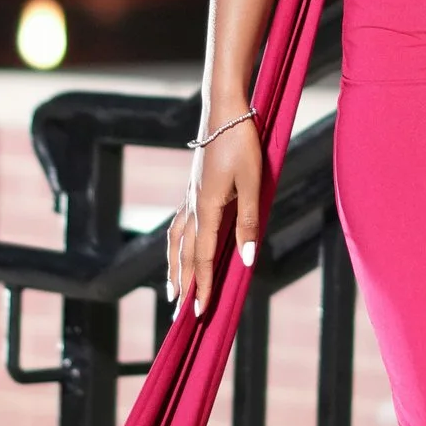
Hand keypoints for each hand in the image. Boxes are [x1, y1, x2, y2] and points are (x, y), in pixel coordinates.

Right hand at [167, 115, 265, 316]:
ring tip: (171, 289)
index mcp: (208, 208)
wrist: (224, 110)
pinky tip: (178, 247)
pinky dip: (175, 243)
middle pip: (183, 254)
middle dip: (183, 285)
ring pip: (176, 240)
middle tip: (178, 315)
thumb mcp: (253, 182)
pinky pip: (178, 223)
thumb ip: (249, 222)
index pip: (202, 257)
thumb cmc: (242, 143)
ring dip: (173, 267)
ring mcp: (190, 196)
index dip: (203, 286)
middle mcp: (194, 206)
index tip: (200, 312)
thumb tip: (247, 260)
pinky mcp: (194, 187)